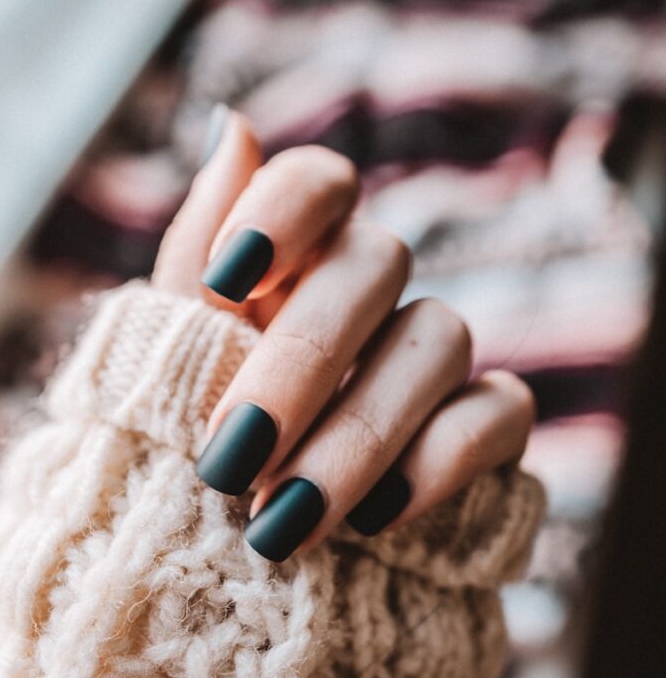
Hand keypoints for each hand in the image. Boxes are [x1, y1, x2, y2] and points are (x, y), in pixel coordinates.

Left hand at [152, 107, 534, 561]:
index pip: (320, 180)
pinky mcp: (487, 425)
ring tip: (281, 524)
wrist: (248, 554)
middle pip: (375, 263)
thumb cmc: (202, 442)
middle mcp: (373, 292)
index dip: (284, 207)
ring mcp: (435, 354)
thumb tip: (231, 122)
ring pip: (439, 337)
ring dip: (358, 433)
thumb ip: (199, 252)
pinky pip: (499, 412)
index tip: (224, 283)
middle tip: (230, 461)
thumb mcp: (177, 355)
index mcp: (294, 263)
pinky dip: (440, 462)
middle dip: (302, 362)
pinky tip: (374, 522)